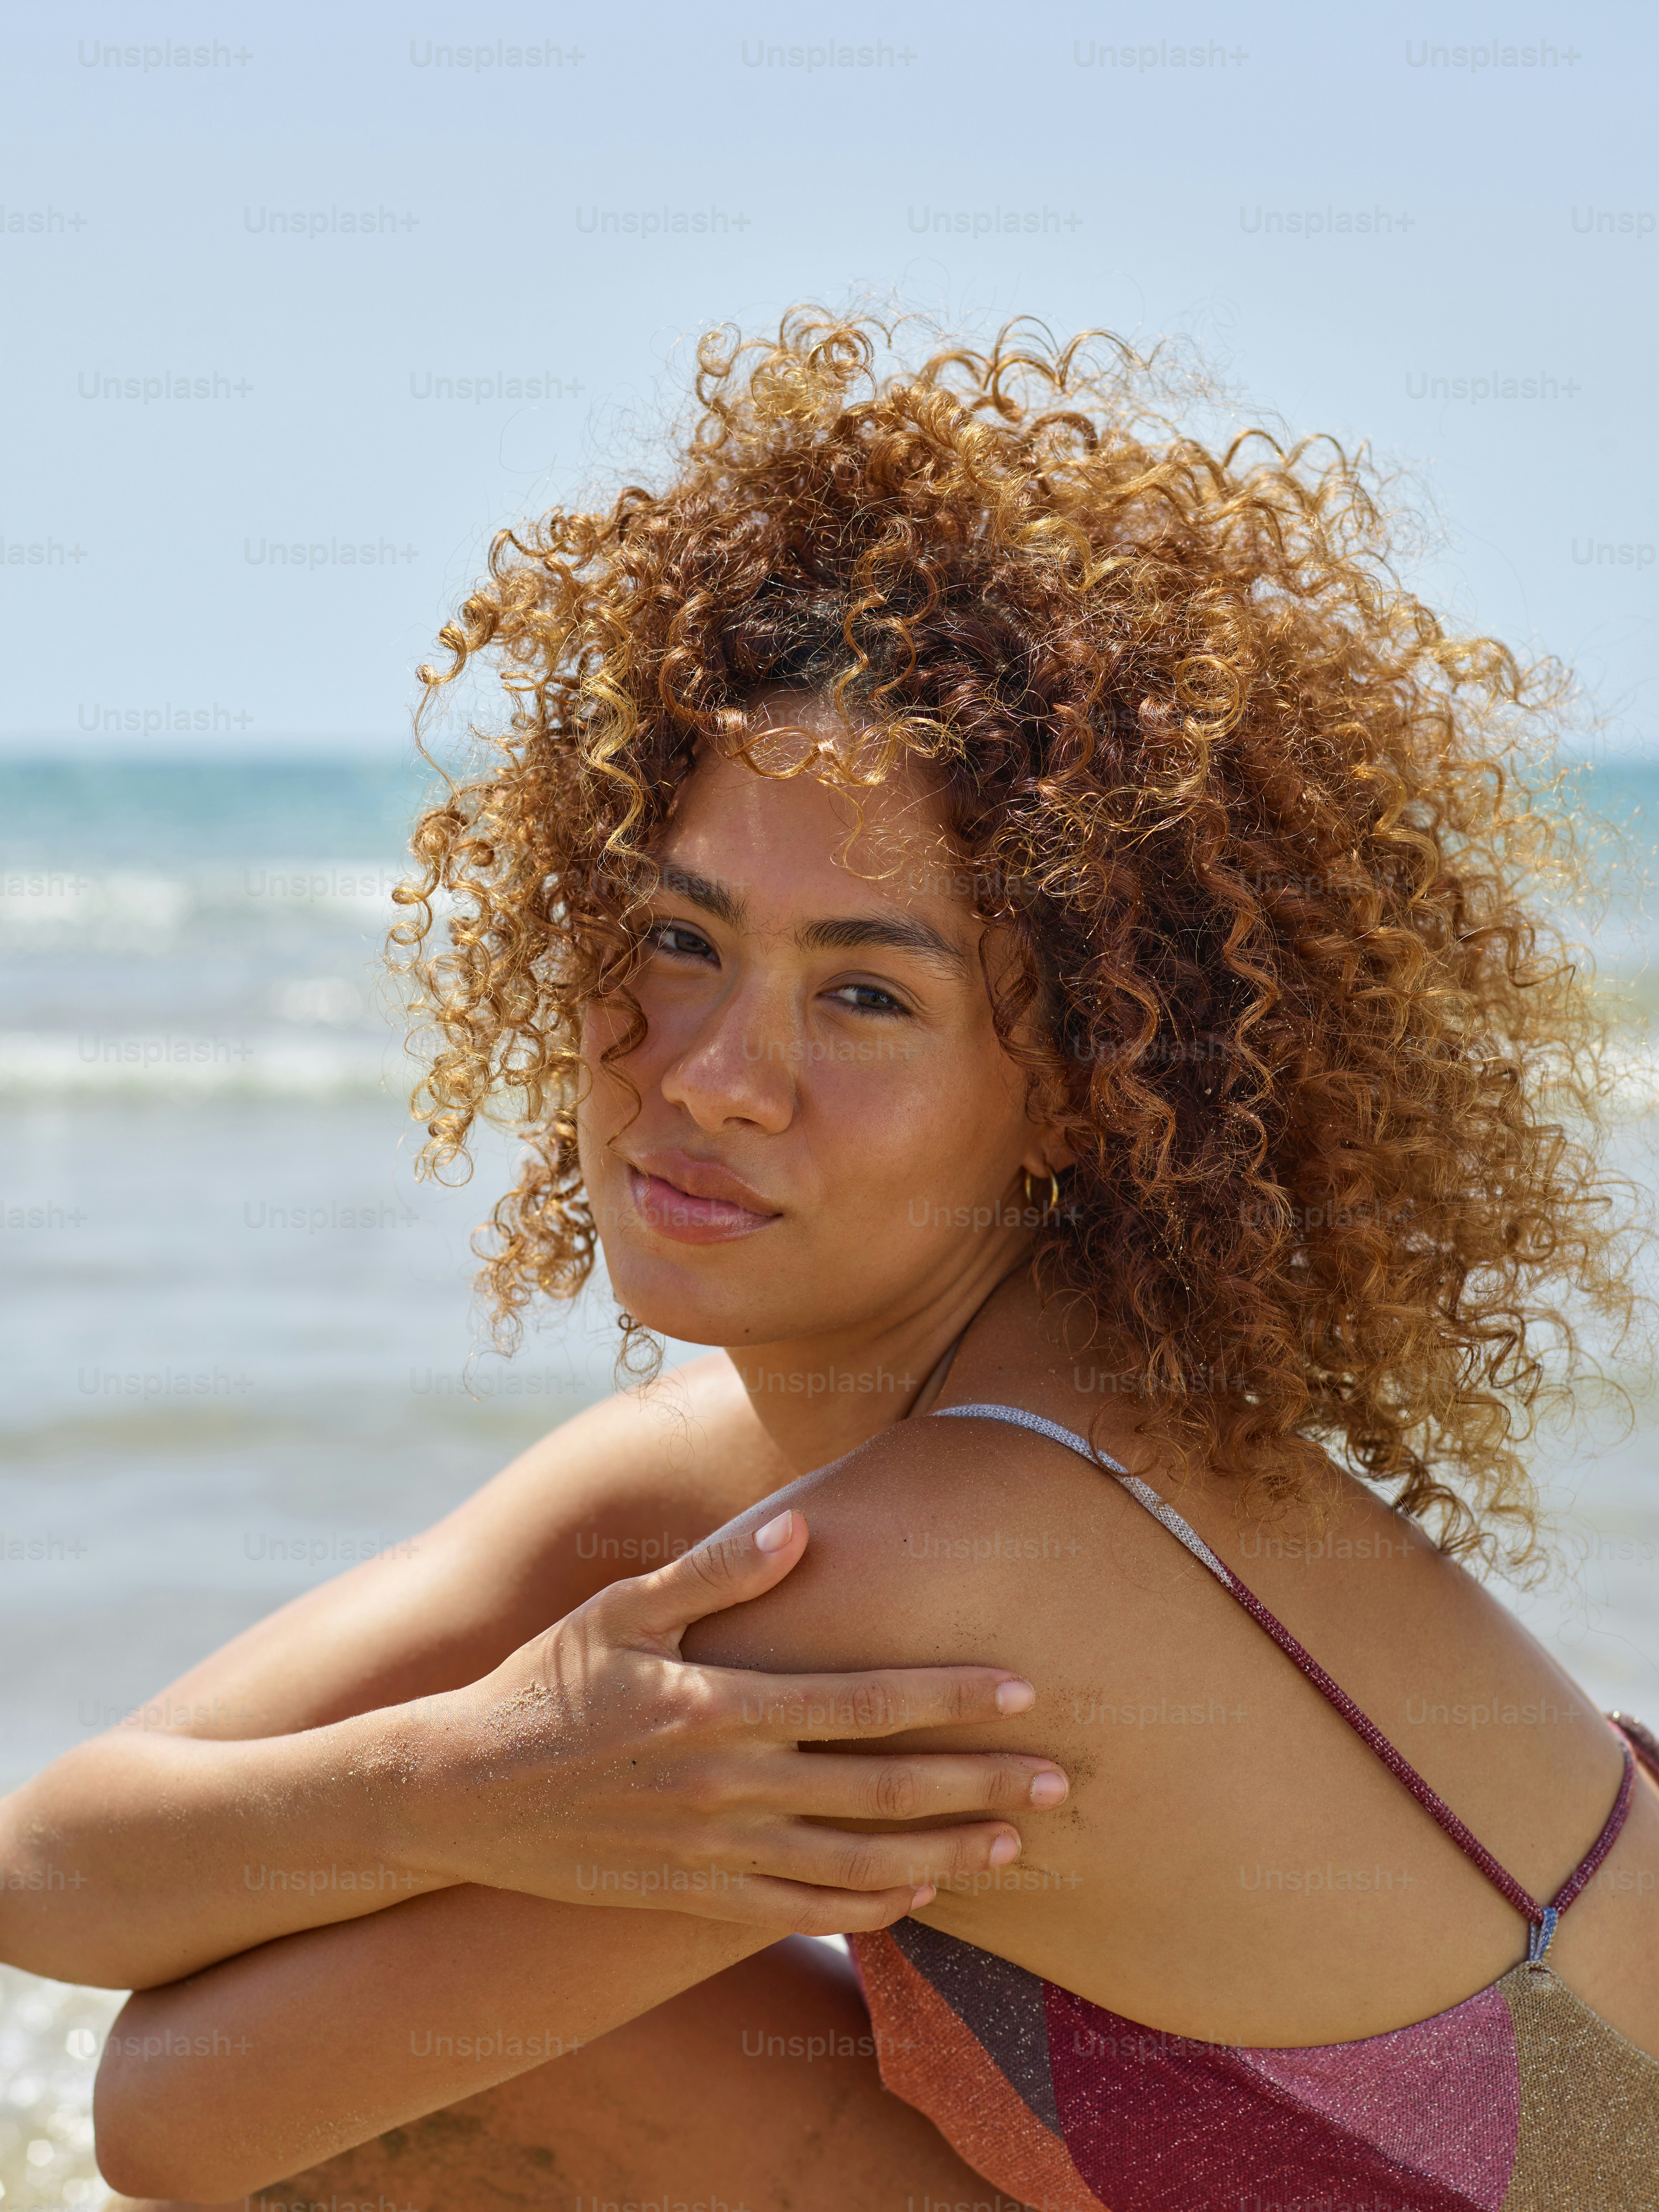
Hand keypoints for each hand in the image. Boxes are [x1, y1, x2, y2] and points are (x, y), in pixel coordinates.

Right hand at [392, 1508, 1068, 1933]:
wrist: (460, 1794)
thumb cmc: (543, 1684)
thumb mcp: (621, 1611)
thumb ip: (717, 1572)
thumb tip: (802, 1526)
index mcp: (723, 1706)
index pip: (866, 1702)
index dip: (950, 1697)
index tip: (1024, 1692)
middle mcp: (731, 1785)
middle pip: (884, 1789)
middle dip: (981, 1786)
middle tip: (1060, 1783)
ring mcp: (716, 1850)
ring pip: (861, 1862)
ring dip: (947, 1855)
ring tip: (1015, 1846)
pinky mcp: (695, 1895)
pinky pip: (803, 1906)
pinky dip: (871, 1904)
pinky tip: (919, 1895)